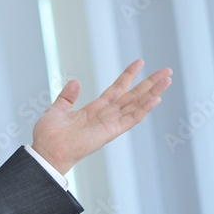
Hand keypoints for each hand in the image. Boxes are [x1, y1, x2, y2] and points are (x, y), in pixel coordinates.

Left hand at [31, 59, 171, 174]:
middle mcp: (106, 116)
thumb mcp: (57, 110)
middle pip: (133, 95)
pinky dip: (144, 109)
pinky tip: (156, 98)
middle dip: (149, 83)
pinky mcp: (111, 132)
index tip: (140, 62)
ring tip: (167, 80)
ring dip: (153, 92)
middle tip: (166, 71)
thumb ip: (67, 97)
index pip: (116, 89)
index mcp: (94, 109)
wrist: (46, 151)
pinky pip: (131, 119)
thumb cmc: (49, 136)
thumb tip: (76, 81)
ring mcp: (110, 123)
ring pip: (137, 105)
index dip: (128, 76)